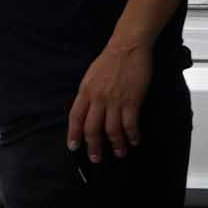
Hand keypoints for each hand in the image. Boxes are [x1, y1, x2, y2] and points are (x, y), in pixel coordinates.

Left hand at [68, 38, 154, 159]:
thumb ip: (88, 94)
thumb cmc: (109, 61)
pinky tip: (134, 141)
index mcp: (84, 92)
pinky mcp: (131, 100)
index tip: (73, 147)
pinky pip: (130, 123)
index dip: (73, 134)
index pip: (75, 118)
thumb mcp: (90, 77)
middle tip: (96, 159)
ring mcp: (114, 101)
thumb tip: (86, 110)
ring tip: (119, 153)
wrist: (127, 48)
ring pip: (111, 130)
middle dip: (93, 146)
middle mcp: (97, 99)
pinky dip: (132, 135)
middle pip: (91, 128)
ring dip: (115, 144)